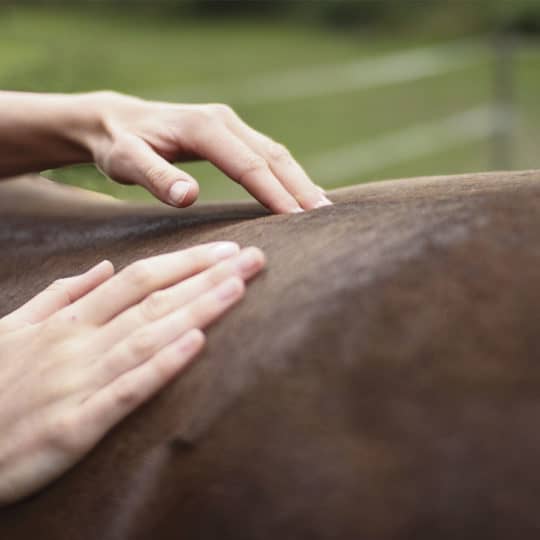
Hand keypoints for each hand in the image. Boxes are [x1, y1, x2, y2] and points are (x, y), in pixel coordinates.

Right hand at [0, 242, 264, 504]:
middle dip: (207, 277)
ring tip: (238, 288)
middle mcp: (78, 345)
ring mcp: (77, 383)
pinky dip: (162, 366)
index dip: (186, 262)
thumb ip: (61, 295)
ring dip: (196, 310)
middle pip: (153, 300)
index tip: (226, 251)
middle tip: (254, 259)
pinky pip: (126, 391)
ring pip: (147, 337)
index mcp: (69, 322)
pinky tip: (196, 344)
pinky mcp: (73, 427)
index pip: (139, 279)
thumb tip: (103, 267)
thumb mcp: (13, 329)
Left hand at [87, 92, 331, 212]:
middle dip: (301, 187)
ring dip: (301, 180)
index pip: (250, 165)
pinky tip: (299, 193)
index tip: (299, 220)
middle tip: (326, 218)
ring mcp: (230, 125)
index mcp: (204, 128)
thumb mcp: (125, 161)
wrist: (115, 121)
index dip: (276, 193)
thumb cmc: (119, 145)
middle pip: (274, 156)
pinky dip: (288, 174)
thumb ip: (154, 176)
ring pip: (276, 153)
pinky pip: (267, 154)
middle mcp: (224, 121)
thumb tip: (188, 195)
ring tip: (323, 208)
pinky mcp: (231, 135)